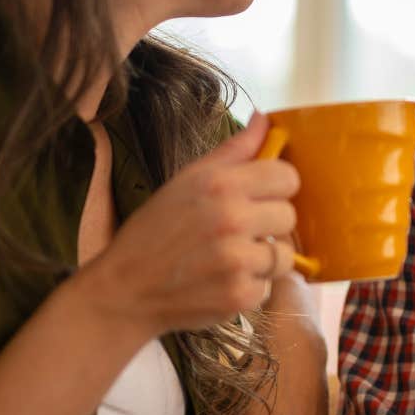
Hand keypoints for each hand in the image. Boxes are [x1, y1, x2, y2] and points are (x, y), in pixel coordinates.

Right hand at [78, 113, 299, 336]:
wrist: (125, 290)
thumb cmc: (156, 230)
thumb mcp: (187, 180)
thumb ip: (233, 150)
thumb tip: (265, 119)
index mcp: (220, 184)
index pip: (288, 177)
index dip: (277, 187)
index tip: (260, 196)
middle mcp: (231, 219)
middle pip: (289, 215)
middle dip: (268, 224)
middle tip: (237, 231)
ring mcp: (237, 260)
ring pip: (284, 254)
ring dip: (262, 258)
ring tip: (228, 257)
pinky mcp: (240, 295)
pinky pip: (268, 285)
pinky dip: (249, 286)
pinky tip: (220, 280)